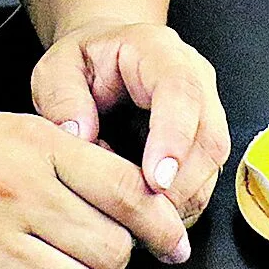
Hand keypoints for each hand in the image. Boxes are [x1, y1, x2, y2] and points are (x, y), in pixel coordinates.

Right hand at [0, 109, 188, 268]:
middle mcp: (18, 195)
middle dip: (111, 259)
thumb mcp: (10, 129)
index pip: (127, 191)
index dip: (161, 223)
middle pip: (110, 251)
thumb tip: (129, 190)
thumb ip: (70, 157)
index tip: (172, 240)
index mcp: (36, 149)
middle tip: (91, 252)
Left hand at [28, 22, 230, 226]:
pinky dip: (179, 205)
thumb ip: (62, 97)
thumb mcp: (57, 69)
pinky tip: (146, 215)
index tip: (155, 181)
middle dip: (179, 184)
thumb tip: (80, 136)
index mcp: (159, 52)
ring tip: (135, 217)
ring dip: (179, 199)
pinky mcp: (204, 142)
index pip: (180, 90)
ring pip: (211, 165)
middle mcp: (195, 78)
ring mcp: (206, 110)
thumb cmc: (84, 64)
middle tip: (140, 216)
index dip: (173, 138)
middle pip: (208, 136)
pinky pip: (203, 181)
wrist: (105, 60)